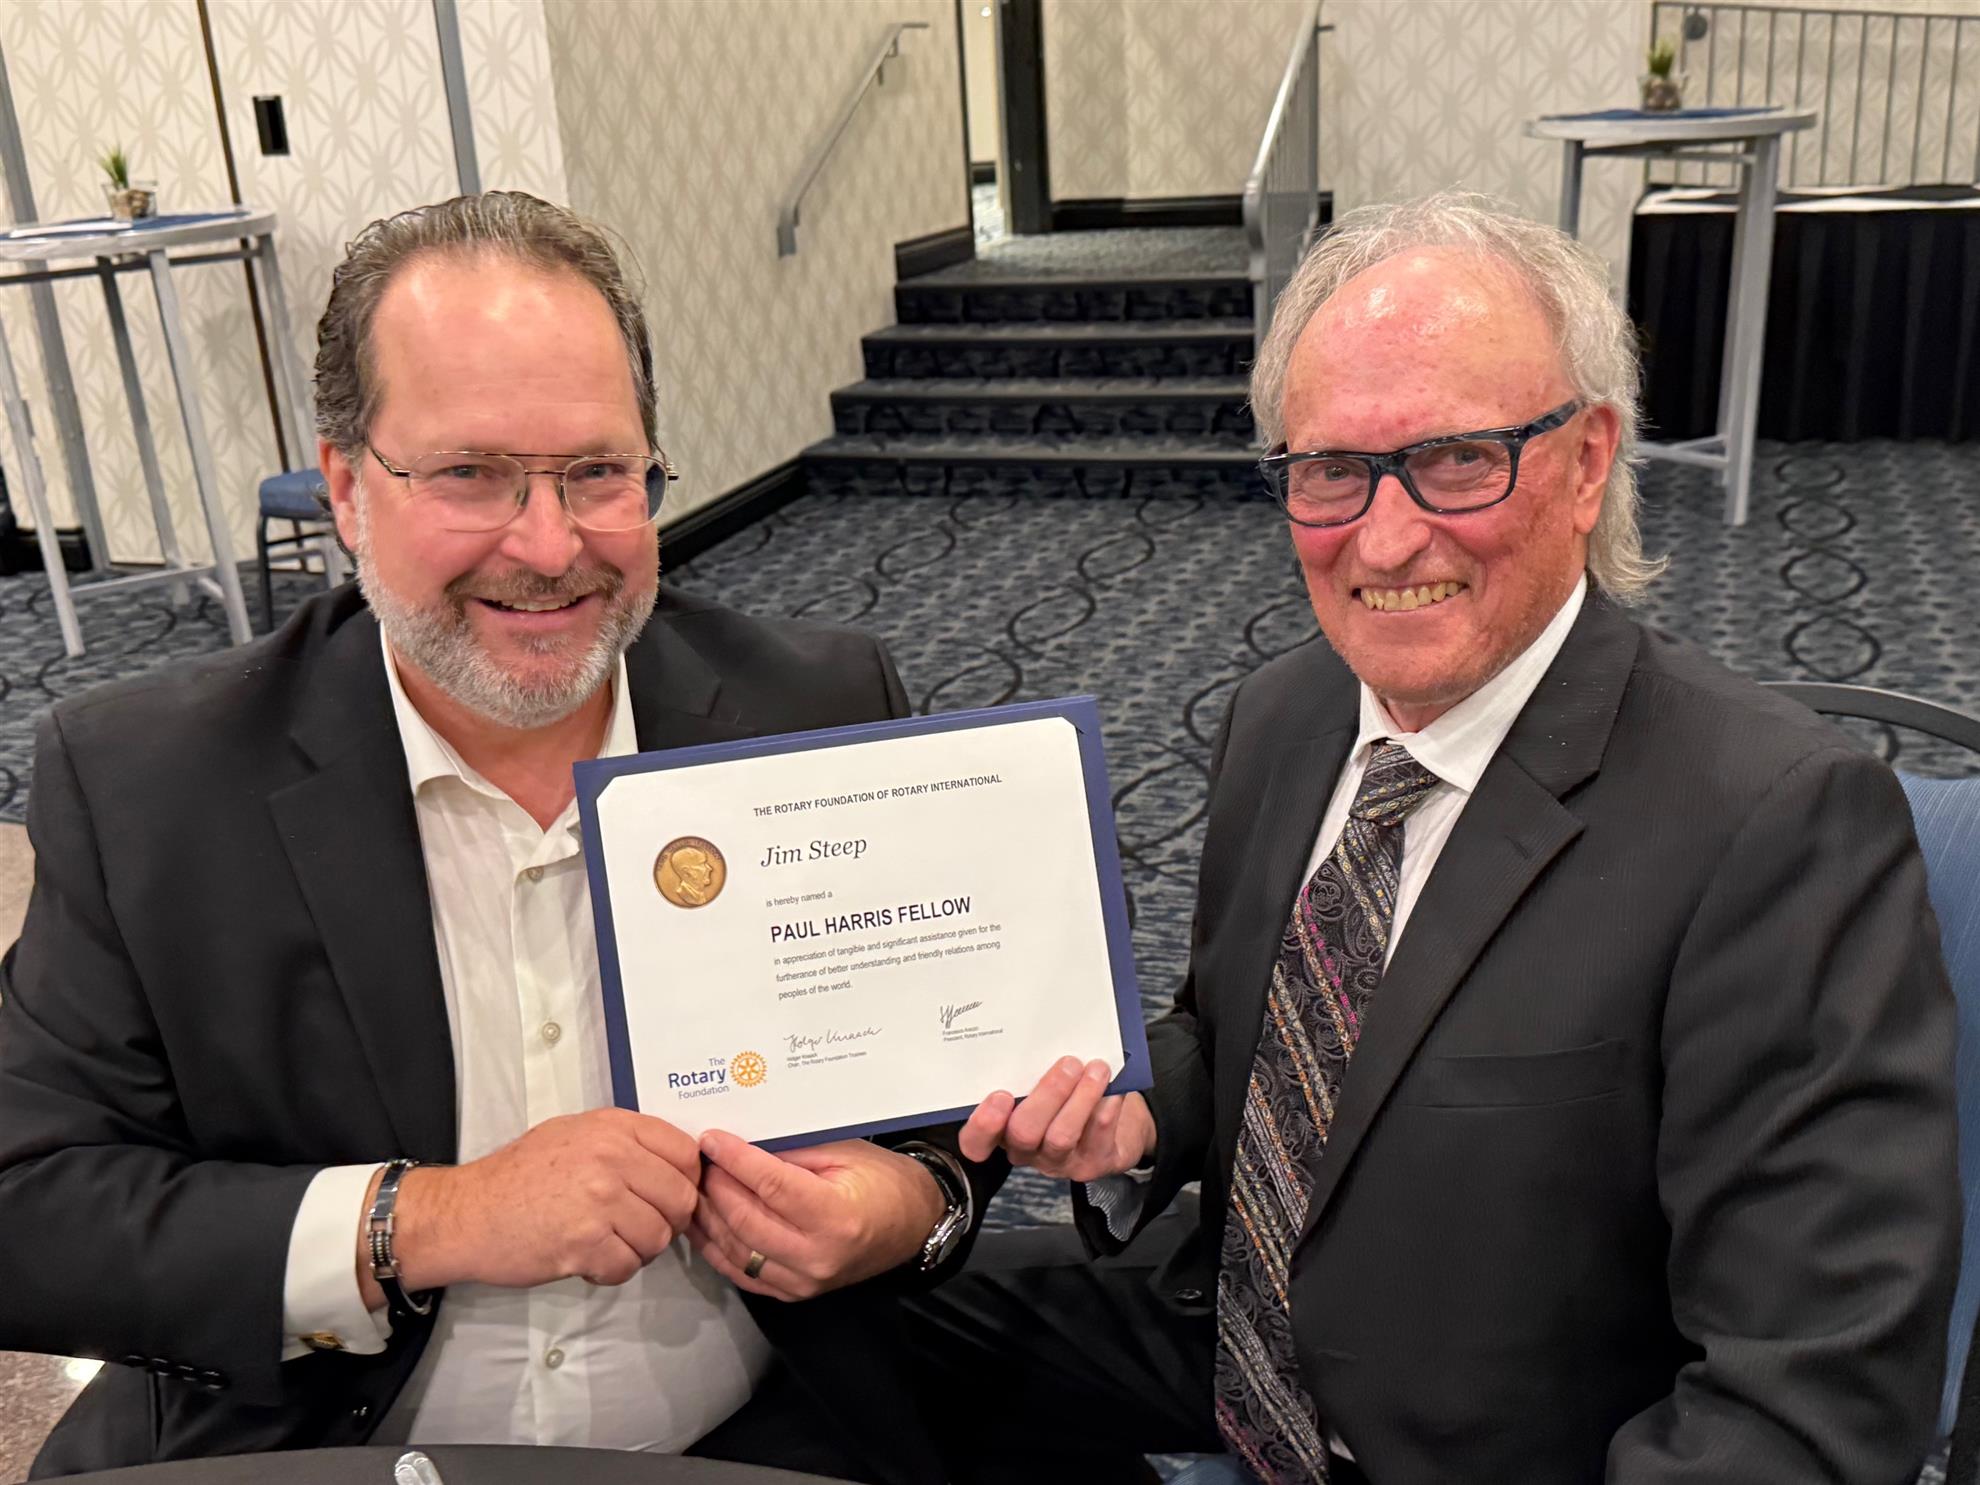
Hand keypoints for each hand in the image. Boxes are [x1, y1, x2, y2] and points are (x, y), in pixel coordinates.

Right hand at [369, 1108, 700, 1302]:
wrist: (466, 1213)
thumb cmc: (518, 1176)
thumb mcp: (573, 1134)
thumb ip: (624, 1142)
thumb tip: (673, 1163)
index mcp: (613, 1128)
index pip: (686, 1153)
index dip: (686, 1180)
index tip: (669, 1195)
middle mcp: (611, 1158)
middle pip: (680, 1199)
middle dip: (667, 1221)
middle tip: (640, 1228)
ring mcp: (599, 1201)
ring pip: (658, 1238)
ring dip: (639, 1250)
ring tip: (608, 1243)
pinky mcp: (584, 1244)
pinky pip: (627, 1266)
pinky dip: (611, 1271)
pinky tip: (588, 1260)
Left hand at [688, 1133, 944, 1301]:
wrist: (911, 1226)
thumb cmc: (882, 1181)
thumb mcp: (844, 1152)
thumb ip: (792, 1152)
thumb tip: (741, 1142)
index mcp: (836, 1217)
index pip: (771, 1185)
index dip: (735, 1159)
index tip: (711, 1138)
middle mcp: (817, 1256)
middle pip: (746, 1219)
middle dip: (715, 1185)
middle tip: (698, 1158)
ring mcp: (803, 1282)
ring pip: (736, 1249)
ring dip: (708, 1215)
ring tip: (693, 1184)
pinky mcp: (792, 1293)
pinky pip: (741, 1272)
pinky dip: (715, 1246)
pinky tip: (702, 1221)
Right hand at [959, 1055, 1155, 1181]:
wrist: (1112, 1126)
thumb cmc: (1066, 1096)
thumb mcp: (1040, 1083)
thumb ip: (1031, 1071)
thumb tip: (1041, 1035)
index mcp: (1002, 1129)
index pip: (976, 1142)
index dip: (983, 1125)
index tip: (1000, 1095)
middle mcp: (1025, 1150)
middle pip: (1024, 1133)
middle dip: (1047, 1095)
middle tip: (1068, 1064)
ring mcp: (1058, 1161)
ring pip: (1061, 1136)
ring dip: (1081, 1098)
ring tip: (1097, 1069)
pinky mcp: (1092, 1165)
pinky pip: (1097, 1136)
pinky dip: (1106, 1106)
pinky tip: (1113, 1086)